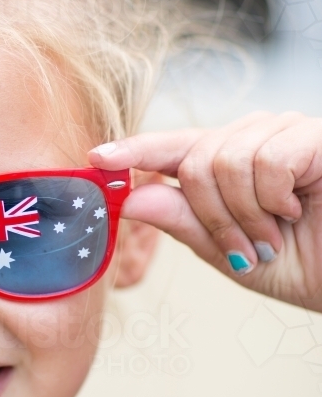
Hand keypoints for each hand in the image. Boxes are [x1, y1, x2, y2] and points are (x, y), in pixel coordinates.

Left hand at [89, 111, 321, 312]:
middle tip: (246, 249)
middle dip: (213, 219)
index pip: (172, 150)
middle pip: (192, 162)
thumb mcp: (232, 256)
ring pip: (223, 161)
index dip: (134, 151)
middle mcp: (253, 137)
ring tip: (278, 234)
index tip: (96, 158)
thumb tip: (131, 199)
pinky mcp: (313, 135)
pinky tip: (300, 210)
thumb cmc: (307, 266)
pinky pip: (266, 161)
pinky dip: (275, 198)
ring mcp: (284, 130)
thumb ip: (185, 225)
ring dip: (246, 215)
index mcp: (229, 163)